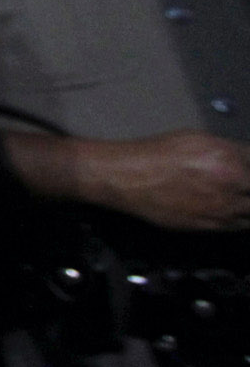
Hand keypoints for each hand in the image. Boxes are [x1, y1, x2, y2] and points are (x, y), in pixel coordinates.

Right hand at [75, 131, 249, 231]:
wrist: (129, 178)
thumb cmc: (158, 153)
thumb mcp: (198, 140)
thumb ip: (230, 151)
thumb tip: (248, 160)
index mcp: (230, 159)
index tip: (247, 169)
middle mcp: (232, 185)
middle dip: (249, 186)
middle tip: (242, 186)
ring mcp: (224, 209)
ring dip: (248, 203)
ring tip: (239, 198)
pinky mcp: (212, 226)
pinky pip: (240, 226)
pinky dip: (241, 218)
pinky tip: (232, 210)